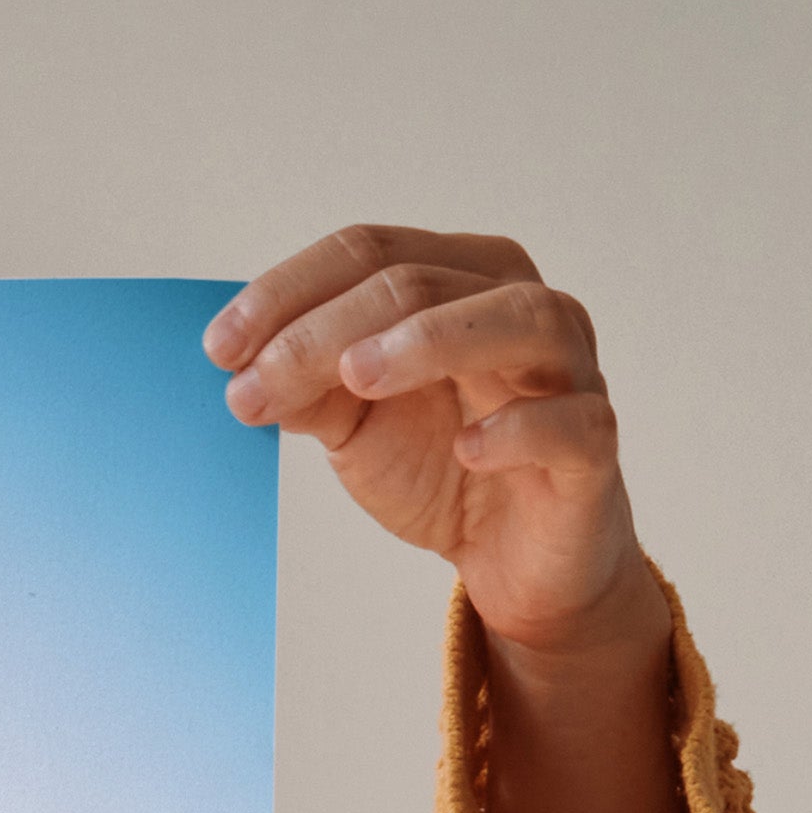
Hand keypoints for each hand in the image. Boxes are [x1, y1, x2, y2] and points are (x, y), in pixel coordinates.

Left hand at [209, 226, 694, 812]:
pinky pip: (570, 422)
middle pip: (421, 282)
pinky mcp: (592, 447)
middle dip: (325, 330)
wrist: (513, 560)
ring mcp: (569, 371)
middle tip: (255, 383)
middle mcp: (520, 306)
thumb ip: (308, 387)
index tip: (219, 348)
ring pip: (516, 320)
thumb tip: (242, 366)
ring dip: (430, 341)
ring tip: (356, 377)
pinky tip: (467, 447)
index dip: (289, 292)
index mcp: (460, 280)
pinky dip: (518, 428)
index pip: (370, 252)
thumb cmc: (443, 466)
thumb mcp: (356, 424)